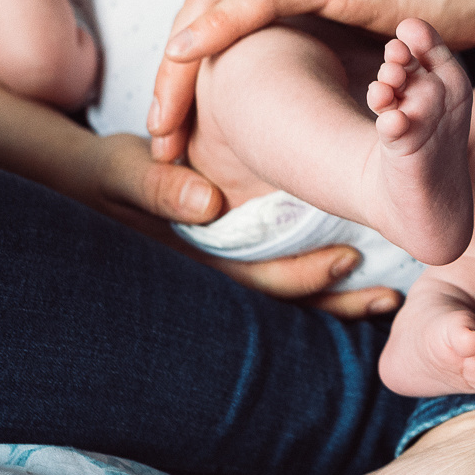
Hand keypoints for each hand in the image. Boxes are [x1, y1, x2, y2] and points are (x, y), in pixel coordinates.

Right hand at [82, 132, 401, 317]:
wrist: (87, 184)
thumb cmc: (105, 175)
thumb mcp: (122, 173)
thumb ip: (158, 187)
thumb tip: (207, 204)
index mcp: (189, 263)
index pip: (256, 279)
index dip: (303, 275)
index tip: (349, 259)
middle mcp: (211, 278)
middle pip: (282, 300)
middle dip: (335, 301)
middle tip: (388, 294)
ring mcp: (222, 272)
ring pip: (286, 296)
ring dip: (334, 300)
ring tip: (387, 297)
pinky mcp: (230, 257)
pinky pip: (278, 273)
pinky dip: (317, 279)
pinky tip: (358, 274)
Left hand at [145, 0, 474, 159]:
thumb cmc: (447, 1)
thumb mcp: (371, 24)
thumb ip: (328, 31)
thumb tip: (296, 52)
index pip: (220, 7)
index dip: (188, 65)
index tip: (181, 128)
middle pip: (202, 4)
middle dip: (169, 75)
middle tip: (158, 137)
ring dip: (177, 61)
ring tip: (161, 118)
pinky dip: (215, 23)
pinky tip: (183, 53)